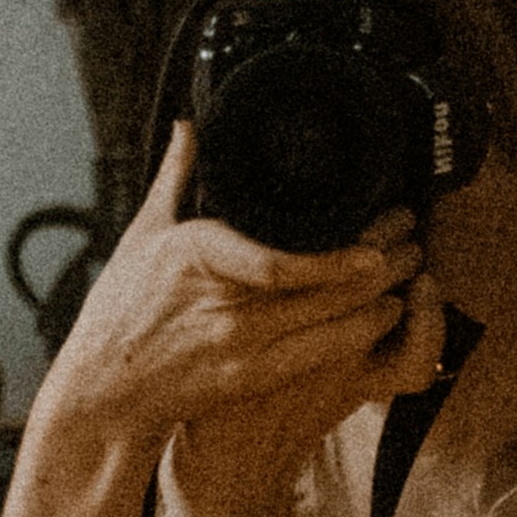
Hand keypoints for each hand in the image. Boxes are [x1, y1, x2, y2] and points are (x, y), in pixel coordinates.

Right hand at [40, 129, 442, 493]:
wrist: (106, 389)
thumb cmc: (120, 312)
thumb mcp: (142, 236)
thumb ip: (175, 178)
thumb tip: (190, 128)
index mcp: (197, 258)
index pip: (278, 261)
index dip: (336, 256)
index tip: (374, 235)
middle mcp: (224, 305)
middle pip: (321, 285)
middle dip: (377, 259)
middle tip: (411, 234)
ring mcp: (240, 345)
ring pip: (331, 319)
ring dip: (378, 293)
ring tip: (408, 266)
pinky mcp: (251, 377)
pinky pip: (321, 353)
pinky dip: (358, 331)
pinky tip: (381, 312)